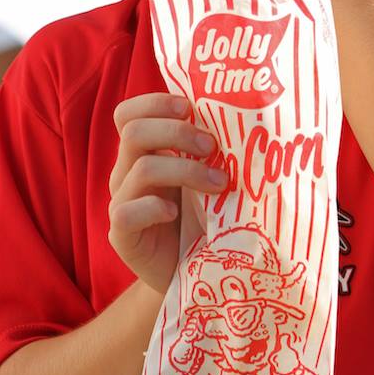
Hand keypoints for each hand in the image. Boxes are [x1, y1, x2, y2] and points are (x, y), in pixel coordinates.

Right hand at [108, 93, 227, 292]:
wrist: (196, 271)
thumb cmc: (207, 217)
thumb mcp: (210, 176)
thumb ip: (214, 150)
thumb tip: (251, 117)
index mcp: (144, 151)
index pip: (129, 113)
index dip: (155, 103)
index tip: (190, 107)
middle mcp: (127, 171)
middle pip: (133, 132)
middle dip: (176, 132)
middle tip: (211, 145)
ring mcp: (122, 202)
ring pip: (140, 169)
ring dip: (185, 170)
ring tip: (219, 183)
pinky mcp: (122, 235)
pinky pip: (126, 212)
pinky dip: (153, 207)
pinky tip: (174, 213)